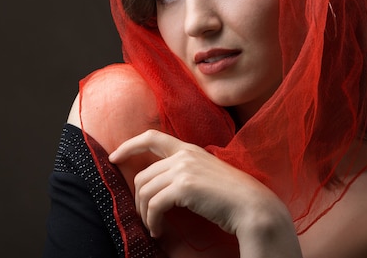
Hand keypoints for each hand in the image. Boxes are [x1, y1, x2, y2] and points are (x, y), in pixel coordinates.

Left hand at [109, 130, 302, 256]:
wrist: (252, 206)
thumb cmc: (232, 196)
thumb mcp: (207, 174)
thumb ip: (186, 171)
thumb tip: (162, 185)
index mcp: (190, 149)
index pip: (152, 136)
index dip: (129, 145)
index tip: (114, 157)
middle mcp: (184, 155)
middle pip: (143, 174)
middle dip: (138, 199)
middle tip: (146, 217)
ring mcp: (184, 169)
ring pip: (145, 191)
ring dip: (144, 213)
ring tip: (153, 226)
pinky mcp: (184, 187)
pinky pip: (154, 205)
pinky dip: (152, 221)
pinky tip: (158, 231)